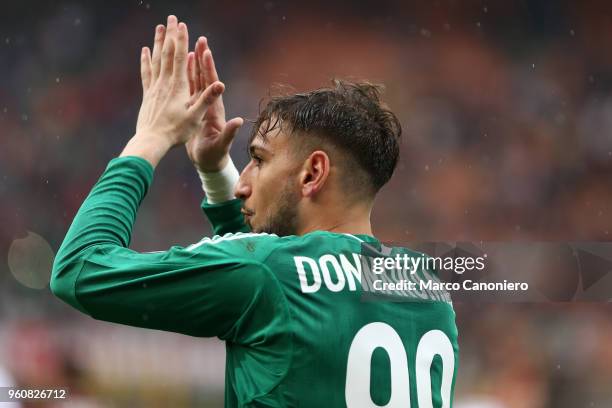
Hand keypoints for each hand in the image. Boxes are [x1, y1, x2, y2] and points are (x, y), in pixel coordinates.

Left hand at [122, 16, 223, 166]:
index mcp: (178, 87)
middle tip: (172, 18)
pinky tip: (145, 51)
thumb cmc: (176, 132)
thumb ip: (207, 99)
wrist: (151, 141)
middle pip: (167, 53)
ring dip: (157, 42)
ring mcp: (154, 88)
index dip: (181, 40)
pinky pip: (146, 72)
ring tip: (159, 27)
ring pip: (156, 59)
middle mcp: (165, 83)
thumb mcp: (195, 117)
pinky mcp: (148, 94)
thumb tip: (220, 84)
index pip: (179, 58)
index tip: (182, 25)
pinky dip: (146, 60)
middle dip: (170, 35)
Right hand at [185, 37, 243, 171]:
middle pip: (205, 78)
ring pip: (196, 81)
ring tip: (190, 46)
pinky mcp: (193, 110)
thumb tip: (238, 122)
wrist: (209, 162)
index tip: (206, 52)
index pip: (213, 85)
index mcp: (215, 110)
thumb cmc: (215, 156)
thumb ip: (230, 133)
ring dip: (193, 64)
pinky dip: (185, 77)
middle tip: (200, 39)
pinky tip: (179, 67)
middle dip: (203, 59)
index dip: (209, 69)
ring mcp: (201, 106)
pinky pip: (188, 90)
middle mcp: (210, 105)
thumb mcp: (221, 145)